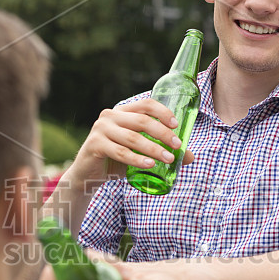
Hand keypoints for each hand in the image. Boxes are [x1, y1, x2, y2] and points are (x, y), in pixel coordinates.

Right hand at [66, 98, 193, 189]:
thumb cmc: (116, 160)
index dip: (163, 113)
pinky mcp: (95, 145)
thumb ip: (161, 150)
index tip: (177, 126)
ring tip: (168, 159)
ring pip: (133, 137)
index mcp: (123, 112)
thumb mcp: (140, 153)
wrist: (87, 175)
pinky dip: (136, 159)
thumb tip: (191, 157)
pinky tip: (149, 165)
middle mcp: (110, 116)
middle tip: (177, 146)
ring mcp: (101, 129)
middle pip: (142, 120)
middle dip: (163, 133)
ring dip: (153, 148)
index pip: (146, 104)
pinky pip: (120, 152)